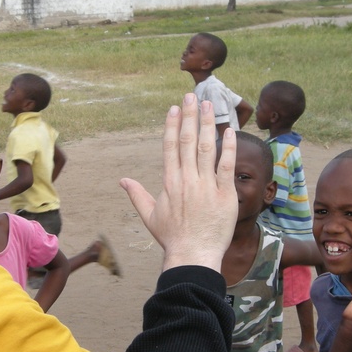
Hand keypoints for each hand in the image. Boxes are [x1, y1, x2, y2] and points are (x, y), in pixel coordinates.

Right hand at [120, 94, 237, 271]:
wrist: (192, 255)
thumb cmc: (172, 238)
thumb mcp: (150, 216)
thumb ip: (137, 195)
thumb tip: (122, 181)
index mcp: (169, 182)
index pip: (170, 147)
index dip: (172, 125)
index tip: (175, 108)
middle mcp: (186, 180)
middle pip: (187, 141)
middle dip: (189, 116)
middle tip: (191, 96)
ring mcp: (206, 186)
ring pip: (205, 148)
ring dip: (207, 124)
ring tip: (209, 105)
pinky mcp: (224, 194)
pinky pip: (226, 166)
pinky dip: (227, 148)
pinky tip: (229, 131)